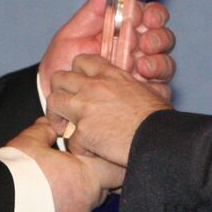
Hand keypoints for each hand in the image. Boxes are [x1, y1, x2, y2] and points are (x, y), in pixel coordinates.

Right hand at [6, 118, 123, 211]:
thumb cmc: (17, 173)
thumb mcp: (30, 141)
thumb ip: (45, 130)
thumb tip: (50, 125)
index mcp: (87, 176)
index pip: (116, 170)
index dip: (109, 160)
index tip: (100, 154)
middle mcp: (86, 203)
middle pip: (102, 189)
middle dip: (91, 178)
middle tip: (73, 168)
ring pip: (84, 206)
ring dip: (75, 196)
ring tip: (53, 188)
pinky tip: (44, 207)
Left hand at [38, 0, 176, 116]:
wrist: (53, 98)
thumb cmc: (61, 64)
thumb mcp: (73, 34)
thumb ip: (94, 9)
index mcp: (125, 30)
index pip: (151, 15)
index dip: (152, 13)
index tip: (141, 17)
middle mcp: (138, 50)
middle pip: (164, 38)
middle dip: (158, 38)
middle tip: (143, 44)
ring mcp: (142, 74)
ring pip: (166, 64)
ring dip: (158, 62)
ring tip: (140, 68)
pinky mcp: (142, 97)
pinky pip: (160, 91)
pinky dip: (155, 89)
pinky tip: (141, 89)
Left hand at [47, 55, 172, 167]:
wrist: (157, 139)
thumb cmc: (158, 118)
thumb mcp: (144, 91)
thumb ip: (126, 86)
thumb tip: (125, 90)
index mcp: (110, 75)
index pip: (81, 61)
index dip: (77, 72)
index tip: (81, 84)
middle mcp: (94, 87)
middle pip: (59, 78)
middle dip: (60, 91)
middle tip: (66, 106)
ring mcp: (85, 109)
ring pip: (53, 102)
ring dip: (58, 116)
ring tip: (66, 128)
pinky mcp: (82, 133)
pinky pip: (69, 138)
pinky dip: (78, 146)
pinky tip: (89, 150)